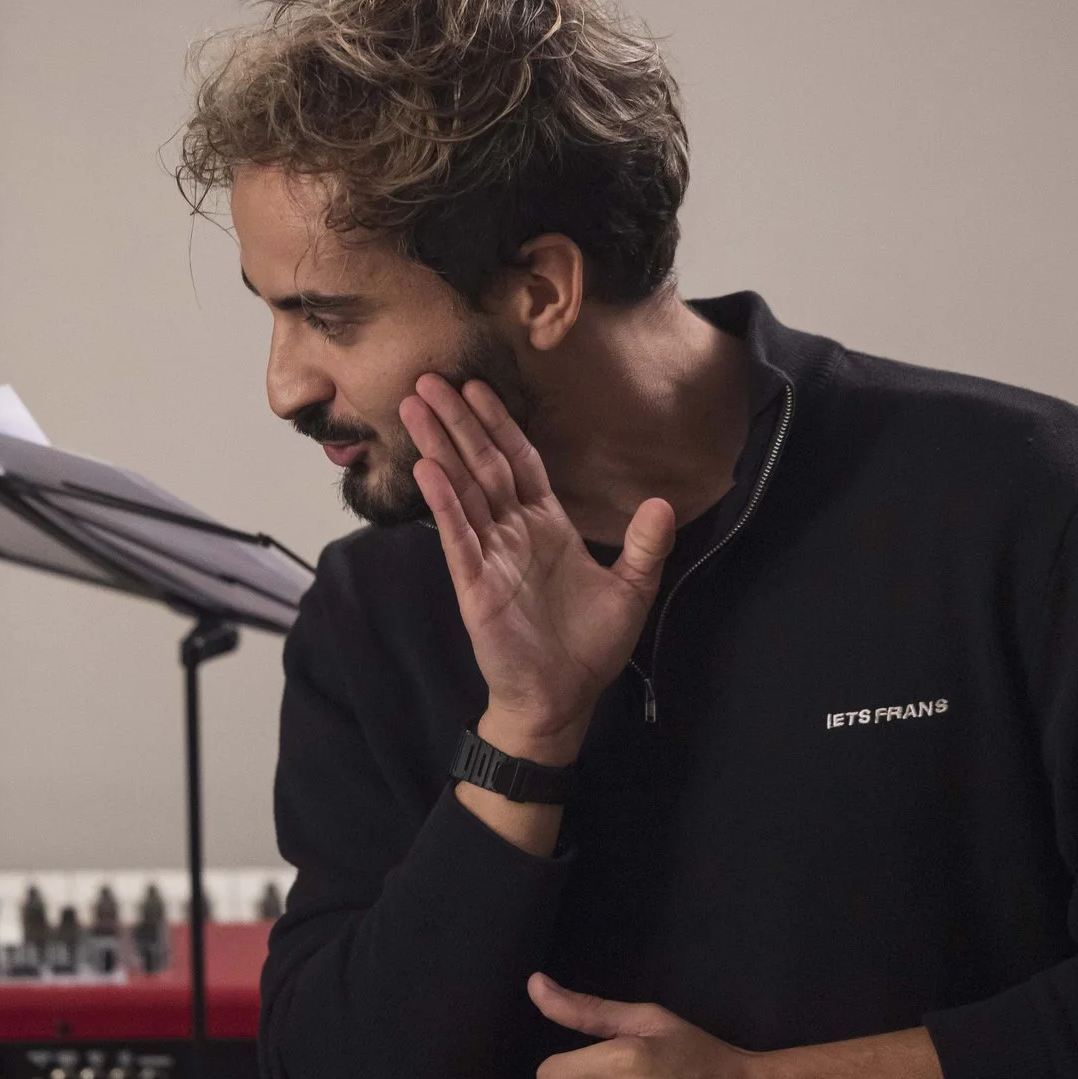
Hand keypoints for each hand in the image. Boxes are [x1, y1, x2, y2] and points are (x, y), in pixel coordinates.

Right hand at [402, 377, 674, 758]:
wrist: (563, 700)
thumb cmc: (590, 648)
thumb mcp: (631, 592)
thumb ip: (646, 547)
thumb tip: (663, 503)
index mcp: (545, 525)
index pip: (519, 461)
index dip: (499, 424)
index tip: (479, 387)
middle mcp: (512, 532)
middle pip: (482, 463)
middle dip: (457, 421)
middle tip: (430, 378)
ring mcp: (489, 554)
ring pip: (462, 489)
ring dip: (440, 446)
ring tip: (414, 406)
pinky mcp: (475, 583)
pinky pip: (457, 535)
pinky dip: (443, 502)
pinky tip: (428, 469)